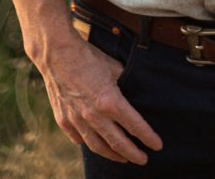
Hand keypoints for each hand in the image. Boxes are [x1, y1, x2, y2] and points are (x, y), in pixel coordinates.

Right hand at [35, 30, 162, 164]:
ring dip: (113, 155)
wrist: (57, 54)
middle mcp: (94, 116)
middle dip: (133, 154)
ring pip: (98, 147)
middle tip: (143, 160)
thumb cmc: (88, 57)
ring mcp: (77, 120)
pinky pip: (79, 139)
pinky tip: (97, 144)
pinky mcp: (64, 121)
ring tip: (123, 158)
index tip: (157, 146)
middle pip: (118, 143)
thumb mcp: (114, 67)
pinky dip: (90, 144)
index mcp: (110, 101)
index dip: (148, 137)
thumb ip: (125, 82)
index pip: (135, 125)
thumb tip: (134, 91)